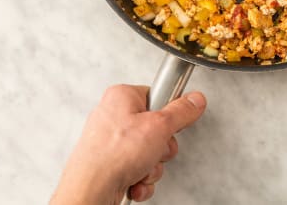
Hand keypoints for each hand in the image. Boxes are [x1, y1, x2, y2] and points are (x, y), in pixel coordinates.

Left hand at [50, 85, 205, 204]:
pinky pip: (137, 169)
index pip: (157, 97)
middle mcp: (113, 116)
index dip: (169, 115)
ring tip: (141, 169)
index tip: (171, 125)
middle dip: (161, 148)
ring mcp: (110, 142)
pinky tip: (134, 181)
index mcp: (122, 97)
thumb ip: (182, 111)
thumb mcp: (160, 126)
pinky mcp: (110, 163)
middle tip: (155, 150)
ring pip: (148, 152)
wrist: (91, 190)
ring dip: (152, 167)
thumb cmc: (113, 155)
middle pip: (156, 129)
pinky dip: (140, 179)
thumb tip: (195, 99)